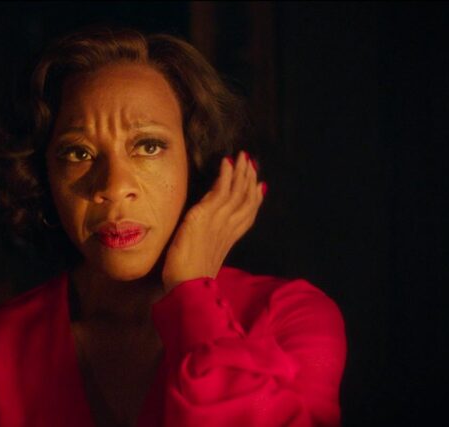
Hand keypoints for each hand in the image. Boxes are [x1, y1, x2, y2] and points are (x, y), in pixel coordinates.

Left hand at [161, 151, 265, 291]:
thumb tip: (211, 237)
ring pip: (237, 192)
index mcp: (228, 240)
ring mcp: (218, 221)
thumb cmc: (190, 280)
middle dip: (250, 180)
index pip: (247, 215)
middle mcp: (228, 229)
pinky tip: (226, 162)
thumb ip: (211, 246)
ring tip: (243, 157)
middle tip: (252, 163)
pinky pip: (220, 191)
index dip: (255, 199)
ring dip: (240, 173)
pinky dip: (226, 175)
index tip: (261, 186)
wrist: (187, 288)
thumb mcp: (204, 260)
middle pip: (246, 200)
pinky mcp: (205, 216)